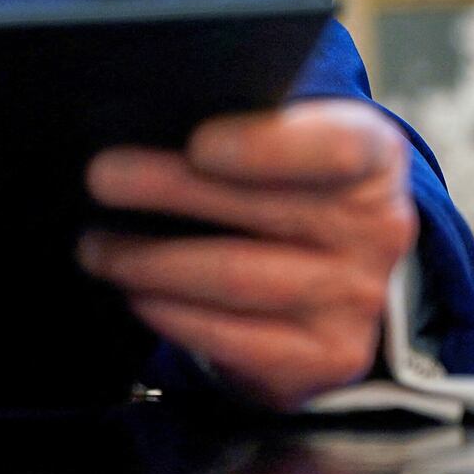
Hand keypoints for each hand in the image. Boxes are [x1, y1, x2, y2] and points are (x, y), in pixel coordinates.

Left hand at [80, 99, 415, 411]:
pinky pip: (234, 338)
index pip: (336, 147)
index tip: (198, 144)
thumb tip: (142, 117)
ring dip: (151, 261)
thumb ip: (236, 121)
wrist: (326, 276)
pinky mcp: (326, 356)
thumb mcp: (280, 139)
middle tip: (100, 178)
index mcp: (372, 156)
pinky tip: (135, 294)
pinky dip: (172, 314)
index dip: (267, 148)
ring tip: (95, 246)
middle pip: (262, 211)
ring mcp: (356, 299)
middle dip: (168, 191)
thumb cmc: (279, 186)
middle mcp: (378, 229)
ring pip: (236, 278)